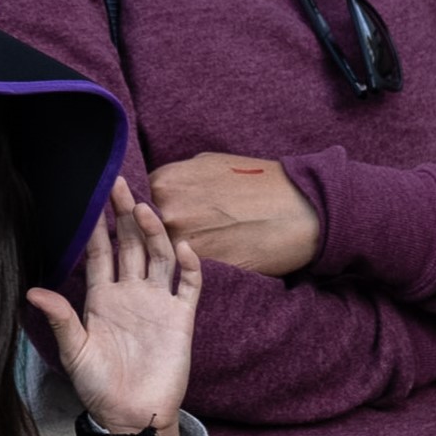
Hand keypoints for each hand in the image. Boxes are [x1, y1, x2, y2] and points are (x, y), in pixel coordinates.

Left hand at [26, 178, 200, 435]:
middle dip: (125, 216)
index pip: (101, 252)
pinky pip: (188, 285)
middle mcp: (131, 294)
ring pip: (159, 257)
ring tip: (143, 210)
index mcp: (102, 298)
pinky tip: (182, 247)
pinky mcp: (180, 318)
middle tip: (120, 184)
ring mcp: (157, 303)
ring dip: (154, 233)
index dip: (99, 226)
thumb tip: (33, 291)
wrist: (130, 415)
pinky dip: (189, 265)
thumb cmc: (98, 386)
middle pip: (131, 245)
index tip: (95, 197)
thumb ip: (60, 319)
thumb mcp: (74, 352)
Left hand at [147, 153, 320, 276]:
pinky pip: (182, 270)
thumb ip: (177, 177)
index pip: (134, 202)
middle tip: (154, 238)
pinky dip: (185, 268)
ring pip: (159, 253)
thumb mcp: (212, 164)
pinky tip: (197, 263)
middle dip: (145, 234)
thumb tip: (156, 187)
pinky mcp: (199, 268)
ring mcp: (182, 242)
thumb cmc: (258, 182)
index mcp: (166, 182)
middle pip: (140, 230)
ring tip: (180, 253)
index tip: (142, 217)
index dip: (138, 211)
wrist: (300, 209)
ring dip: (163, 254)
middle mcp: (168, 212)